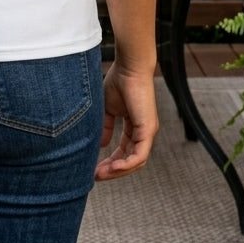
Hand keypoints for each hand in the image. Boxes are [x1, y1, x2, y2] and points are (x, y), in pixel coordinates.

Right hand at [94, 62, 158, 180]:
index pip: (125, 151)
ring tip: (101, 173)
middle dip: (113, 170)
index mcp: (136, 126)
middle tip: (96, 176)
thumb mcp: (108, 108)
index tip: (95, 168)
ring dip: (118, 170)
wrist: (129, 66)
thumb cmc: (119, 81)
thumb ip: (106, 126)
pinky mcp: (148, 129)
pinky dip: (126, 163)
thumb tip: (102, 145)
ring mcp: (148, 132)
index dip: (111, 161)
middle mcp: (144, 132)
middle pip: (130, 160)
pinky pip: (139, 155)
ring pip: (136, 162)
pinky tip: (112, 166)